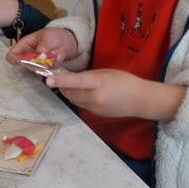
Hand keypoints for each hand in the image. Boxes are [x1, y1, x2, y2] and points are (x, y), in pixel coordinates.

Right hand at [6, 28, 77, 65]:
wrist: (68, 40)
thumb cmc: (53, 35)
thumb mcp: (48, 35)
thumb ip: (44, 44)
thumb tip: (41, 52)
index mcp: (24, 46)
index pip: (11, 56)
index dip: (14, 60)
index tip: (23, 61)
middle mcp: (29, 56)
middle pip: (26, 65)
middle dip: (37, 62)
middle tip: (46, 56)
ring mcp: (38, 63)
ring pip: (39, 69)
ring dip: (50, 61)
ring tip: (57, 51)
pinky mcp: (48, 68)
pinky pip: (50, 70)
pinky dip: (57, 62)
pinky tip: (61, 55)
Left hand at [46, 70, 187, 120]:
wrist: (140, 101)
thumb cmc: (125, 81)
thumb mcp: (106, 73)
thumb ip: (88, 75)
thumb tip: (71, 78)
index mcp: (99, 83)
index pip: (76, 81)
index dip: (61, 81)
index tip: (48, 80)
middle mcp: (95, 98)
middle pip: (70, 92)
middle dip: (62, 85)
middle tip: (59, 77)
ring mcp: (94, 108)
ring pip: (73, 99)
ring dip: (69, 92)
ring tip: (73, 84)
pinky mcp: (95, 114)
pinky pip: (81, 105)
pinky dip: (79, 98)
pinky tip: (86, 92)